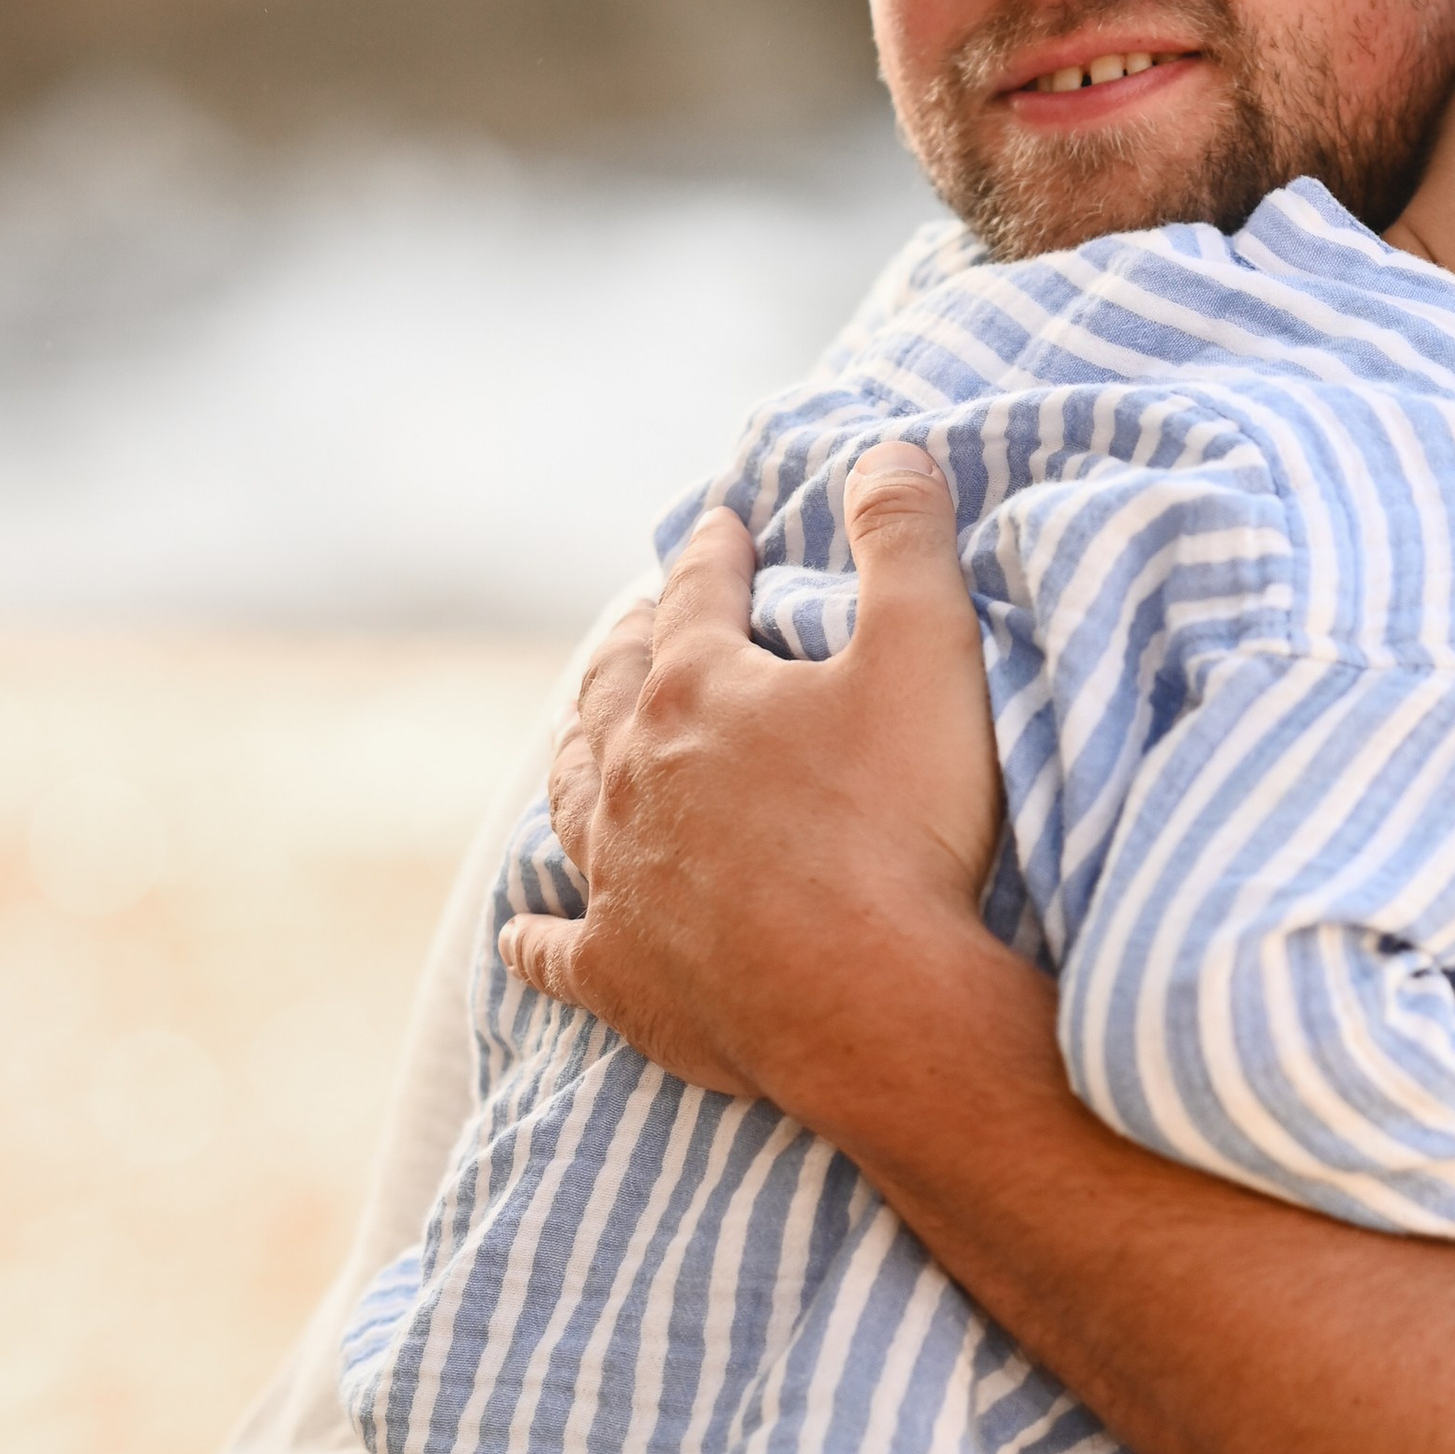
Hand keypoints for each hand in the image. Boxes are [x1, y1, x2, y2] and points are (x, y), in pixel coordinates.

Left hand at [501, 447, 1003, 1111]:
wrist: (877, 1005)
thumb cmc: (905, 826)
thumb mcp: (931, 652)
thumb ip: (908, 540)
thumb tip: (889, 447)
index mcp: (697, 692)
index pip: (697, 596)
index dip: (712, 554)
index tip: (721, 527)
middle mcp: (635, 779)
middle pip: (614, 692)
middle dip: (632, 645)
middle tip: (643, 620)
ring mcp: (618, 883)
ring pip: (574, 800)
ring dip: (578, 756)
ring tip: (584, 733)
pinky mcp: (623, 979)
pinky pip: (556, 949)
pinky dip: (538, 932)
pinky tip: (524, 929)